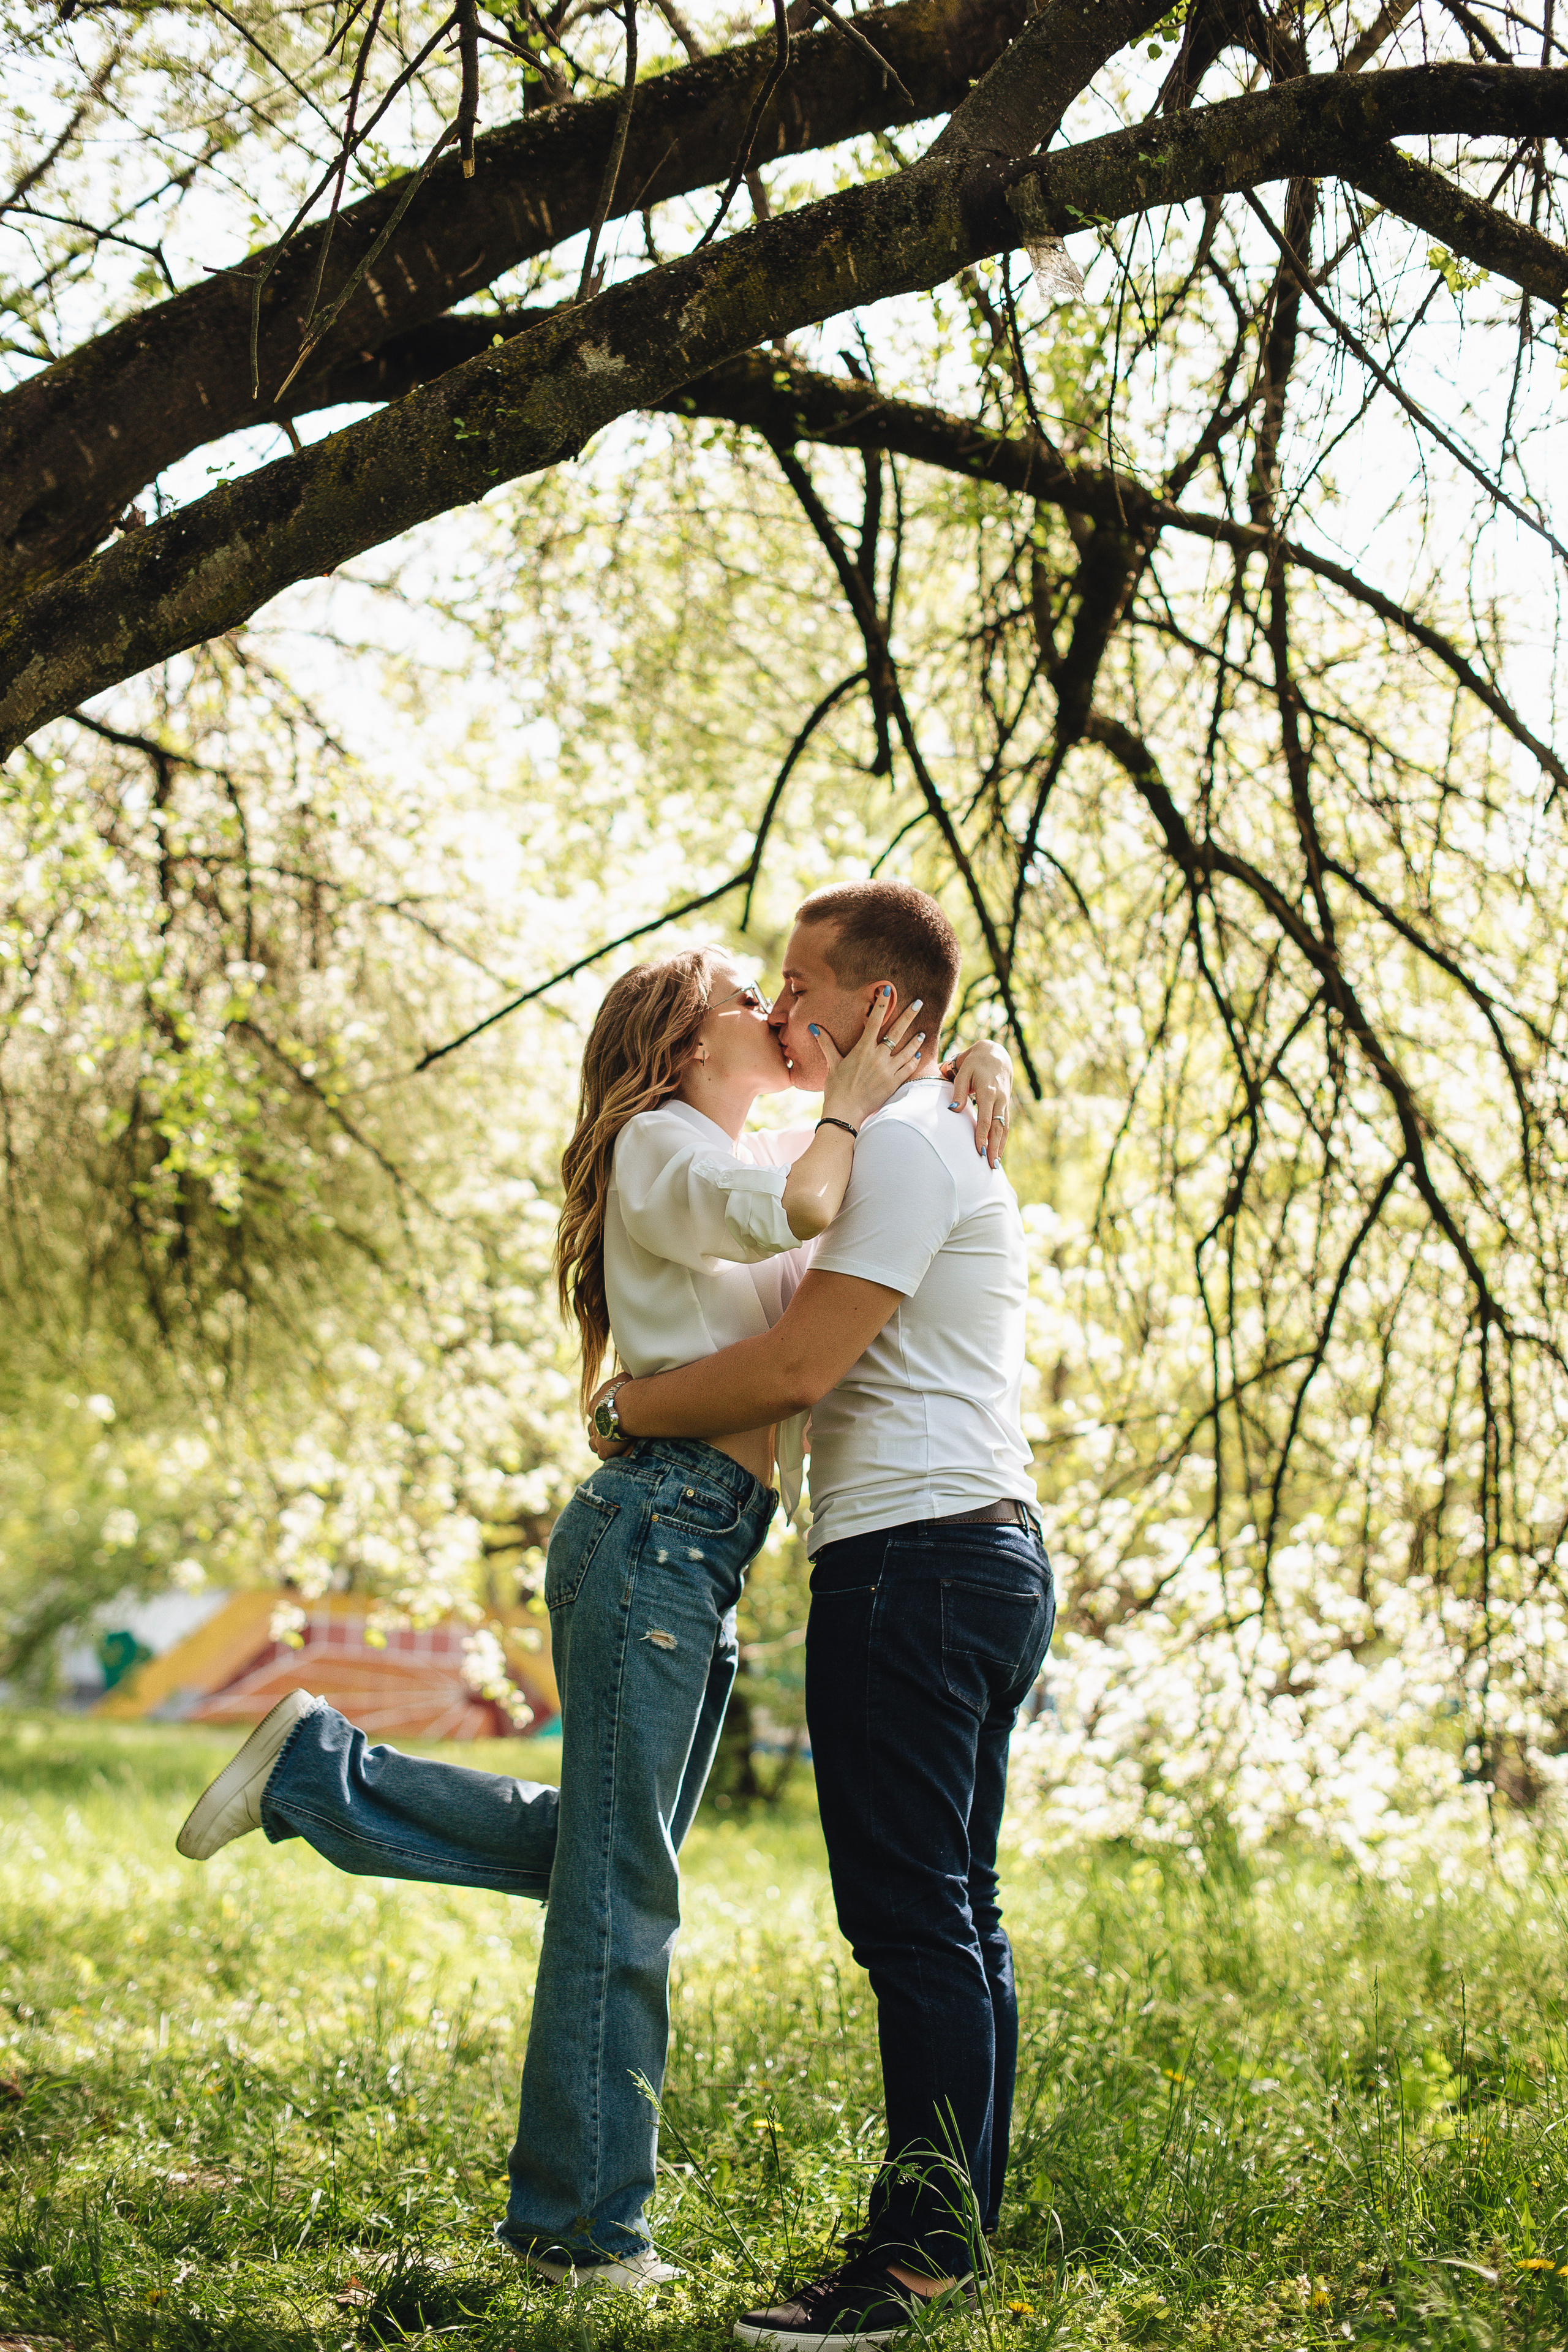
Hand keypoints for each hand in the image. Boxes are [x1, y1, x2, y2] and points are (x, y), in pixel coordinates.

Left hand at [585, 1374, 633, 1459]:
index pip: (593, 1409)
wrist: (629, 1407)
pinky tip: (615, 1454)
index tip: (609, 1413)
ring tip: (611, 1444)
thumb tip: (626, 1372)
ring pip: (593, 1441)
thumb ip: (621, 1379)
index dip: (601, 1412)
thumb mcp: (623, 1378)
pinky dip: (608, 1454)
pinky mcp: (603, 1449)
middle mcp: (592, 1419)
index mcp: (594, 1404)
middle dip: (600, 1428)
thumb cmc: (628, 1390)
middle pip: (593, 1426)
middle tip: (610, 1430)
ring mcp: (597, 1435)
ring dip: (601, 1442)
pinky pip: (602, 1454)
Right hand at [813, 985, 926, 1130]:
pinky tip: (918, 1055)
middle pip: (897, 1032)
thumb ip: (826, 1044)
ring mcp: (888, 1070)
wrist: (845, 1112)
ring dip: (916, 1040)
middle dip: (909, 1015)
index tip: (887, 990)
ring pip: (907, 1050)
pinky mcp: (894, 1083)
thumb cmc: (836, 1088)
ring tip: (922, 1032)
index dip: (881, 1004)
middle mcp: (877, 1057)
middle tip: (919, 1003)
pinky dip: (914, 1060)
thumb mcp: (833, 1064)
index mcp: (862, 1049)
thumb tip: (814, 1027)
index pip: (874, 1020)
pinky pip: (909, 1068)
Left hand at [941, 1037, 1012, 1166]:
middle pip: (998, 1127)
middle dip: (995, 1147)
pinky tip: (999, 1152)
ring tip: (996, 1165)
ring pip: (1004, 1128)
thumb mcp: (963, 1072)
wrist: (995, 1054)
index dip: (983, 1135)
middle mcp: (1000, 1099)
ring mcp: (1005, 1103)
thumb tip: (953, 1110)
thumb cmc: (975, 1064)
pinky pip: (1005, 1125)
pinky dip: (1003, 1140)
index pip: (986, 1118)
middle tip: (992, 1166)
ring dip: (1001, 1147)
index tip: (980, 1151)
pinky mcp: (1005, 1106)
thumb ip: (958, 1092)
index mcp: (989, 1091)